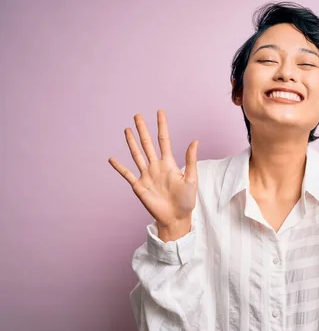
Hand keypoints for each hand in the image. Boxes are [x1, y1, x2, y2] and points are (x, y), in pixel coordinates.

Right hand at [108, 110, 198, 231]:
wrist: (176, 218)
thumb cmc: (186, 200)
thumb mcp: (191, 179)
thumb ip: (190, 160)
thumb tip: (195, 141)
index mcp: (169, 163)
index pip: (164, 140)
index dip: (162, 126)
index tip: (160, 112)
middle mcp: (156, 166)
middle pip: (147, 144)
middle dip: (143, 129)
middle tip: (138, 115)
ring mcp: (146, 175)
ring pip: (137, 154)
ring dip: (131, 142)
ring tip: (127, 129)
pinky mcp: (139, 186)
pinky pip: (127, 174)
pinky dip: (119, 167)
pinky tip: (112, 158)